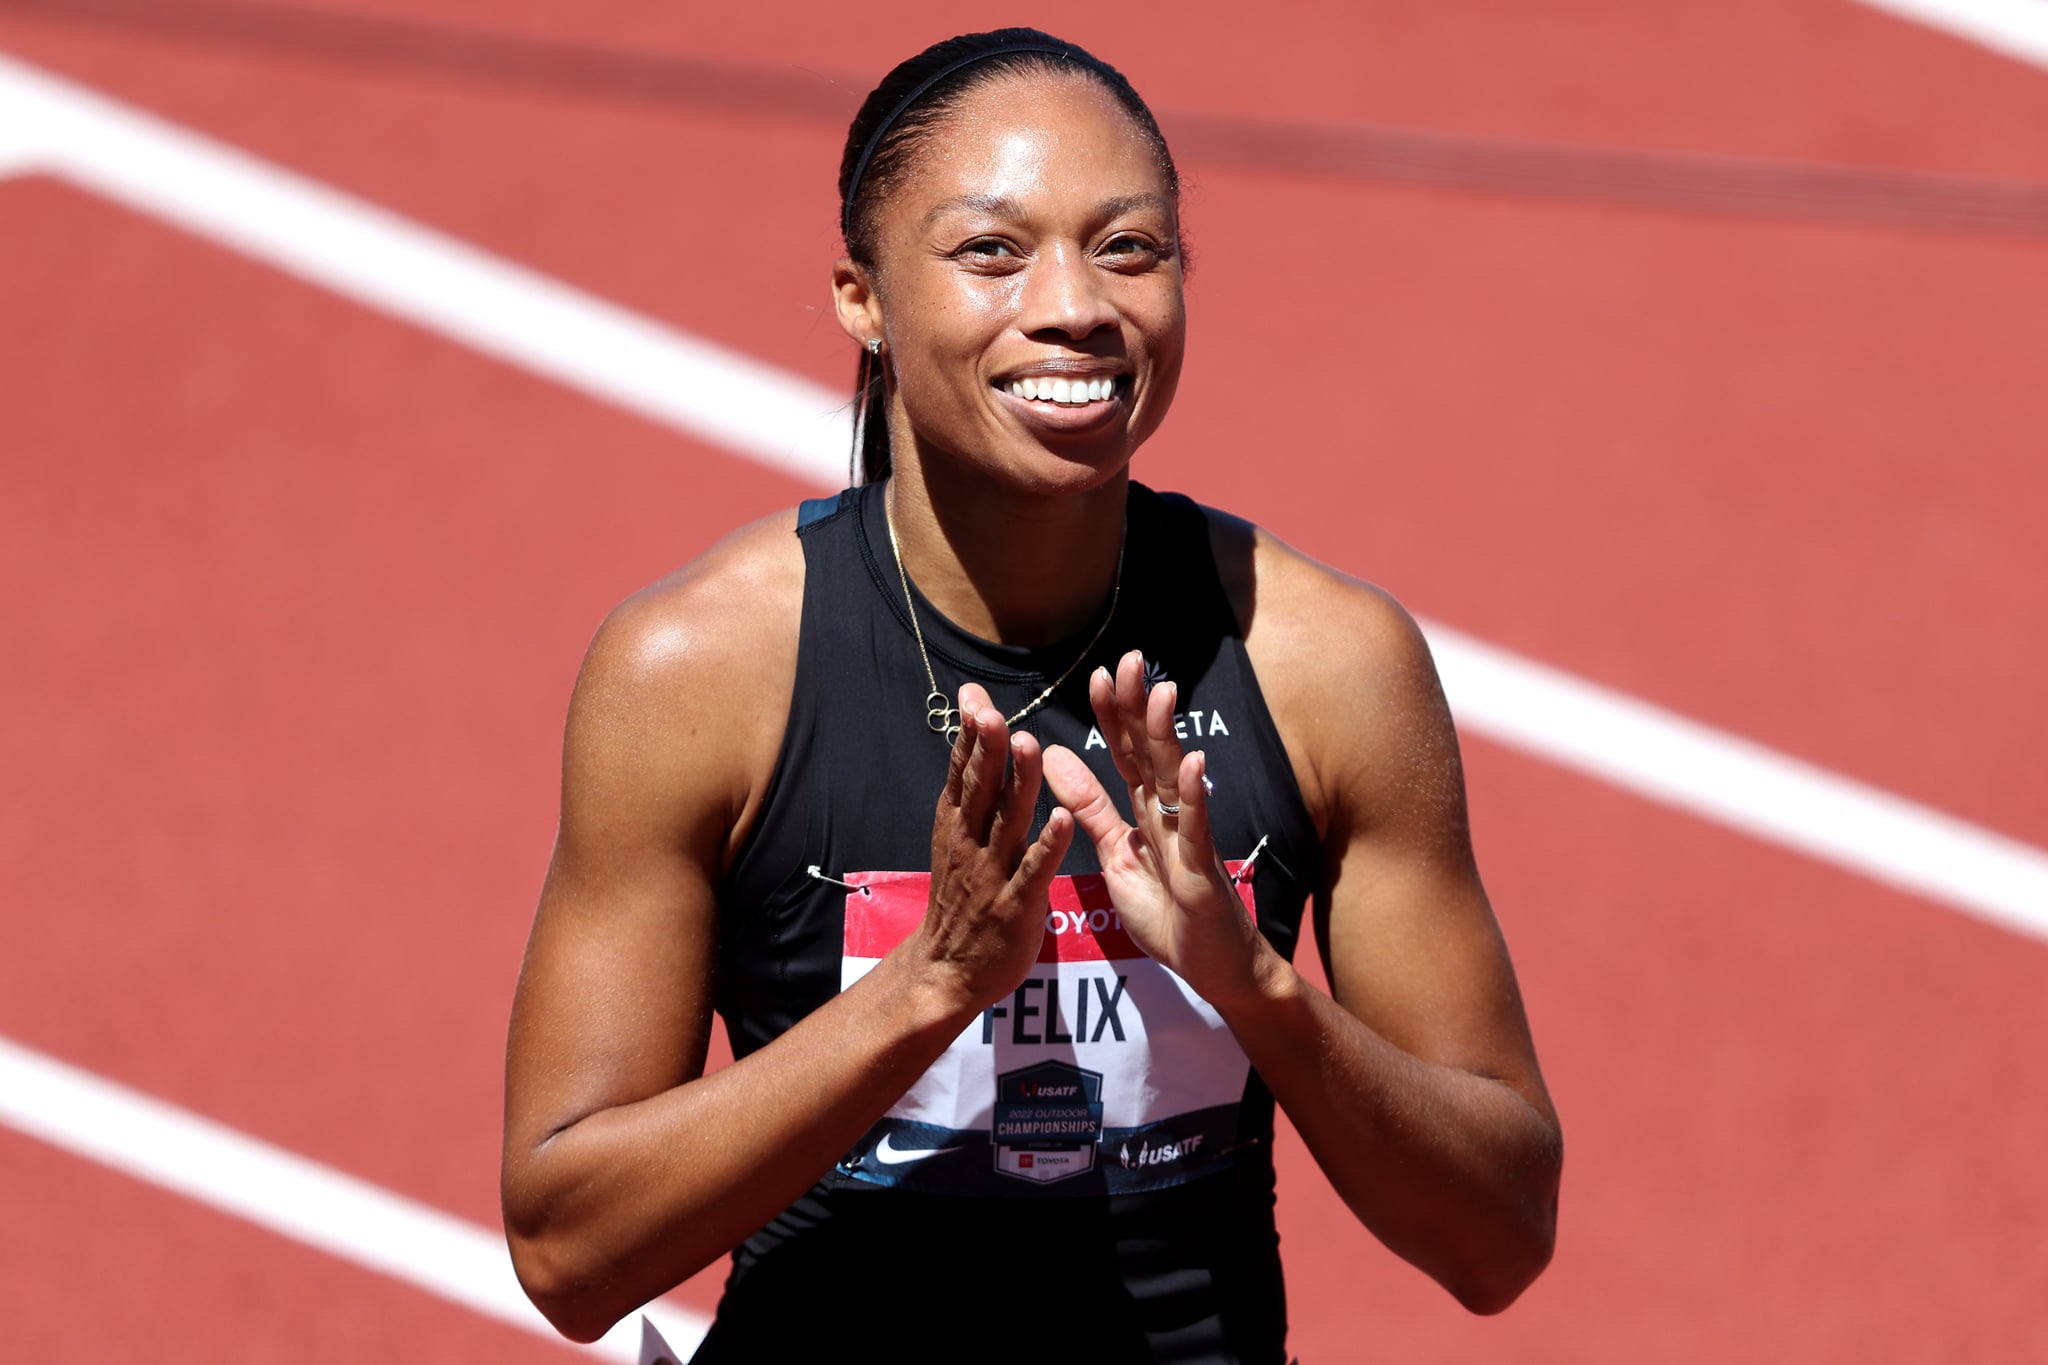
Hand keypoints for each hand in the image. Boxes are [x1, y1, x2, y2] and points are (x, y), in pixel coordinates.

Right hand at [902, 683, 1073, 1015]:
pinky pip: (1034, 872)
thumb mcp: (955, 839)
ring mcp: (993, 874)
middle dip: (987, 748)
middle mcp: (972, 843)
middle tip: (992, 710)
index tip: (973, 696)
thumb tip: (973, 740)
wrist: (946, 971)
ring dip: (1018, 784)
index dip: (969, 735)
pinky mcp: (1016, 906)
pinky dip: (1047, 847)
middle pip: (980, 788)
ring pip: (1007, 822)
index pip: (963, 772)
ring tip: (1028, 745)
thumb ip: (969, 792)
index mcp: (959, 825)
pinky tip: (1063, 821)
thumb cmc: (960, 899)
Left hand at [1041, 651, 1273, 1007]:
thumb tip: (1054, 757)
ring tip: (1161, 693)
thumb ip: (1090, 807)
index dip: (1113, 715)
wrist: (1213, 966)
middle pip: (1149, 752)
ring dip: (1166, 736)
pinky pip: (1195, 828)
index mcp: (1145, 812)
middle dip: (1139, 707)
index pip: (1125, 753)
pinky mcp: (1201, 870)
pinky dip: (1192, 796)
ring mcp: (1188, 839)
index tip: (1099, 674)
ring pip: (1172, 780)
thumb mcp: (1117, 855)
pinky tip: (1192, 763)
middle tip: (1132, 659)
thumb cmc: (1168, 910)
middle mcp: (1168, 815)